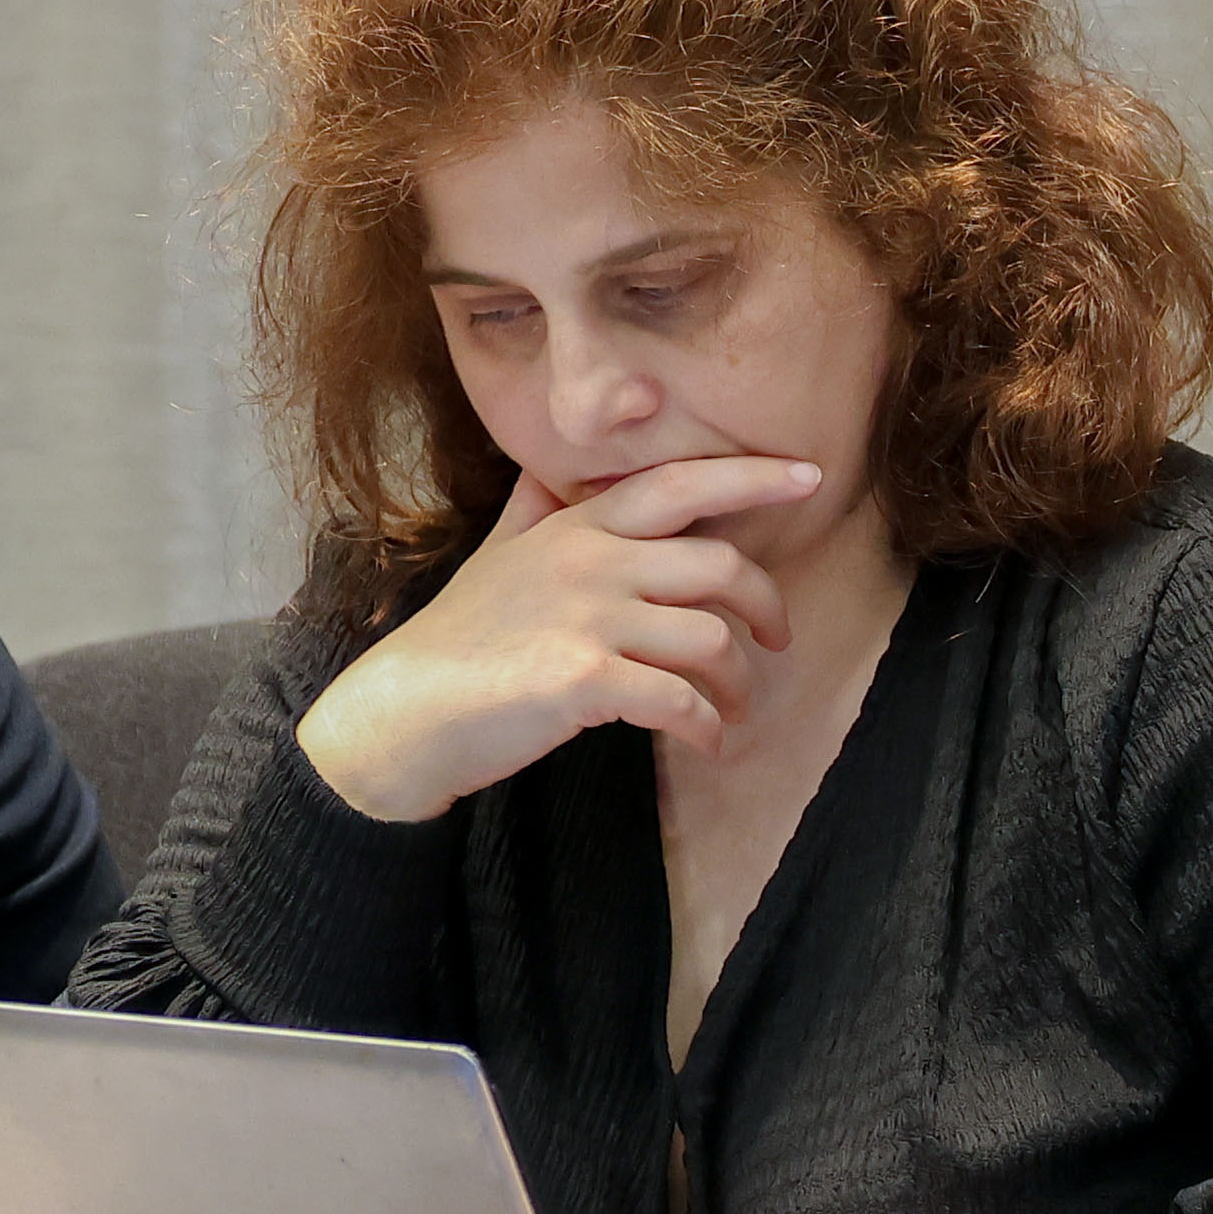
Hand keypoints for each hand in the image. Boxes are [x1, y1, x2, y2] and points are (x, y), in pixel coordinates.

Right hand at [289, 454, 820, 822]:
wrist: (403, 710)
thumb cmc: (457, 637)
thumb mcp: (494, 556)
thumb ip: (531, 512)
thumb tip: (541, 472)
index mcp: (578, 527)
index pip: (679, 483)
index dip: (751, 475)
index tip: (809, 475)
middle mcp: (590, 561)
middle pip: (720, 565)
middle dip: (766, 605)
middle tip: (777, 640)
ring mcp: (587, 619)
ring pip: (711, 638)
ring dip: (737, 682)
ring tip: (732, 709)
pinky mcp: (583, 680)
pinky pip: (679, 700)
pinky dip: (706, 726)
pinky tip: (707, 741)